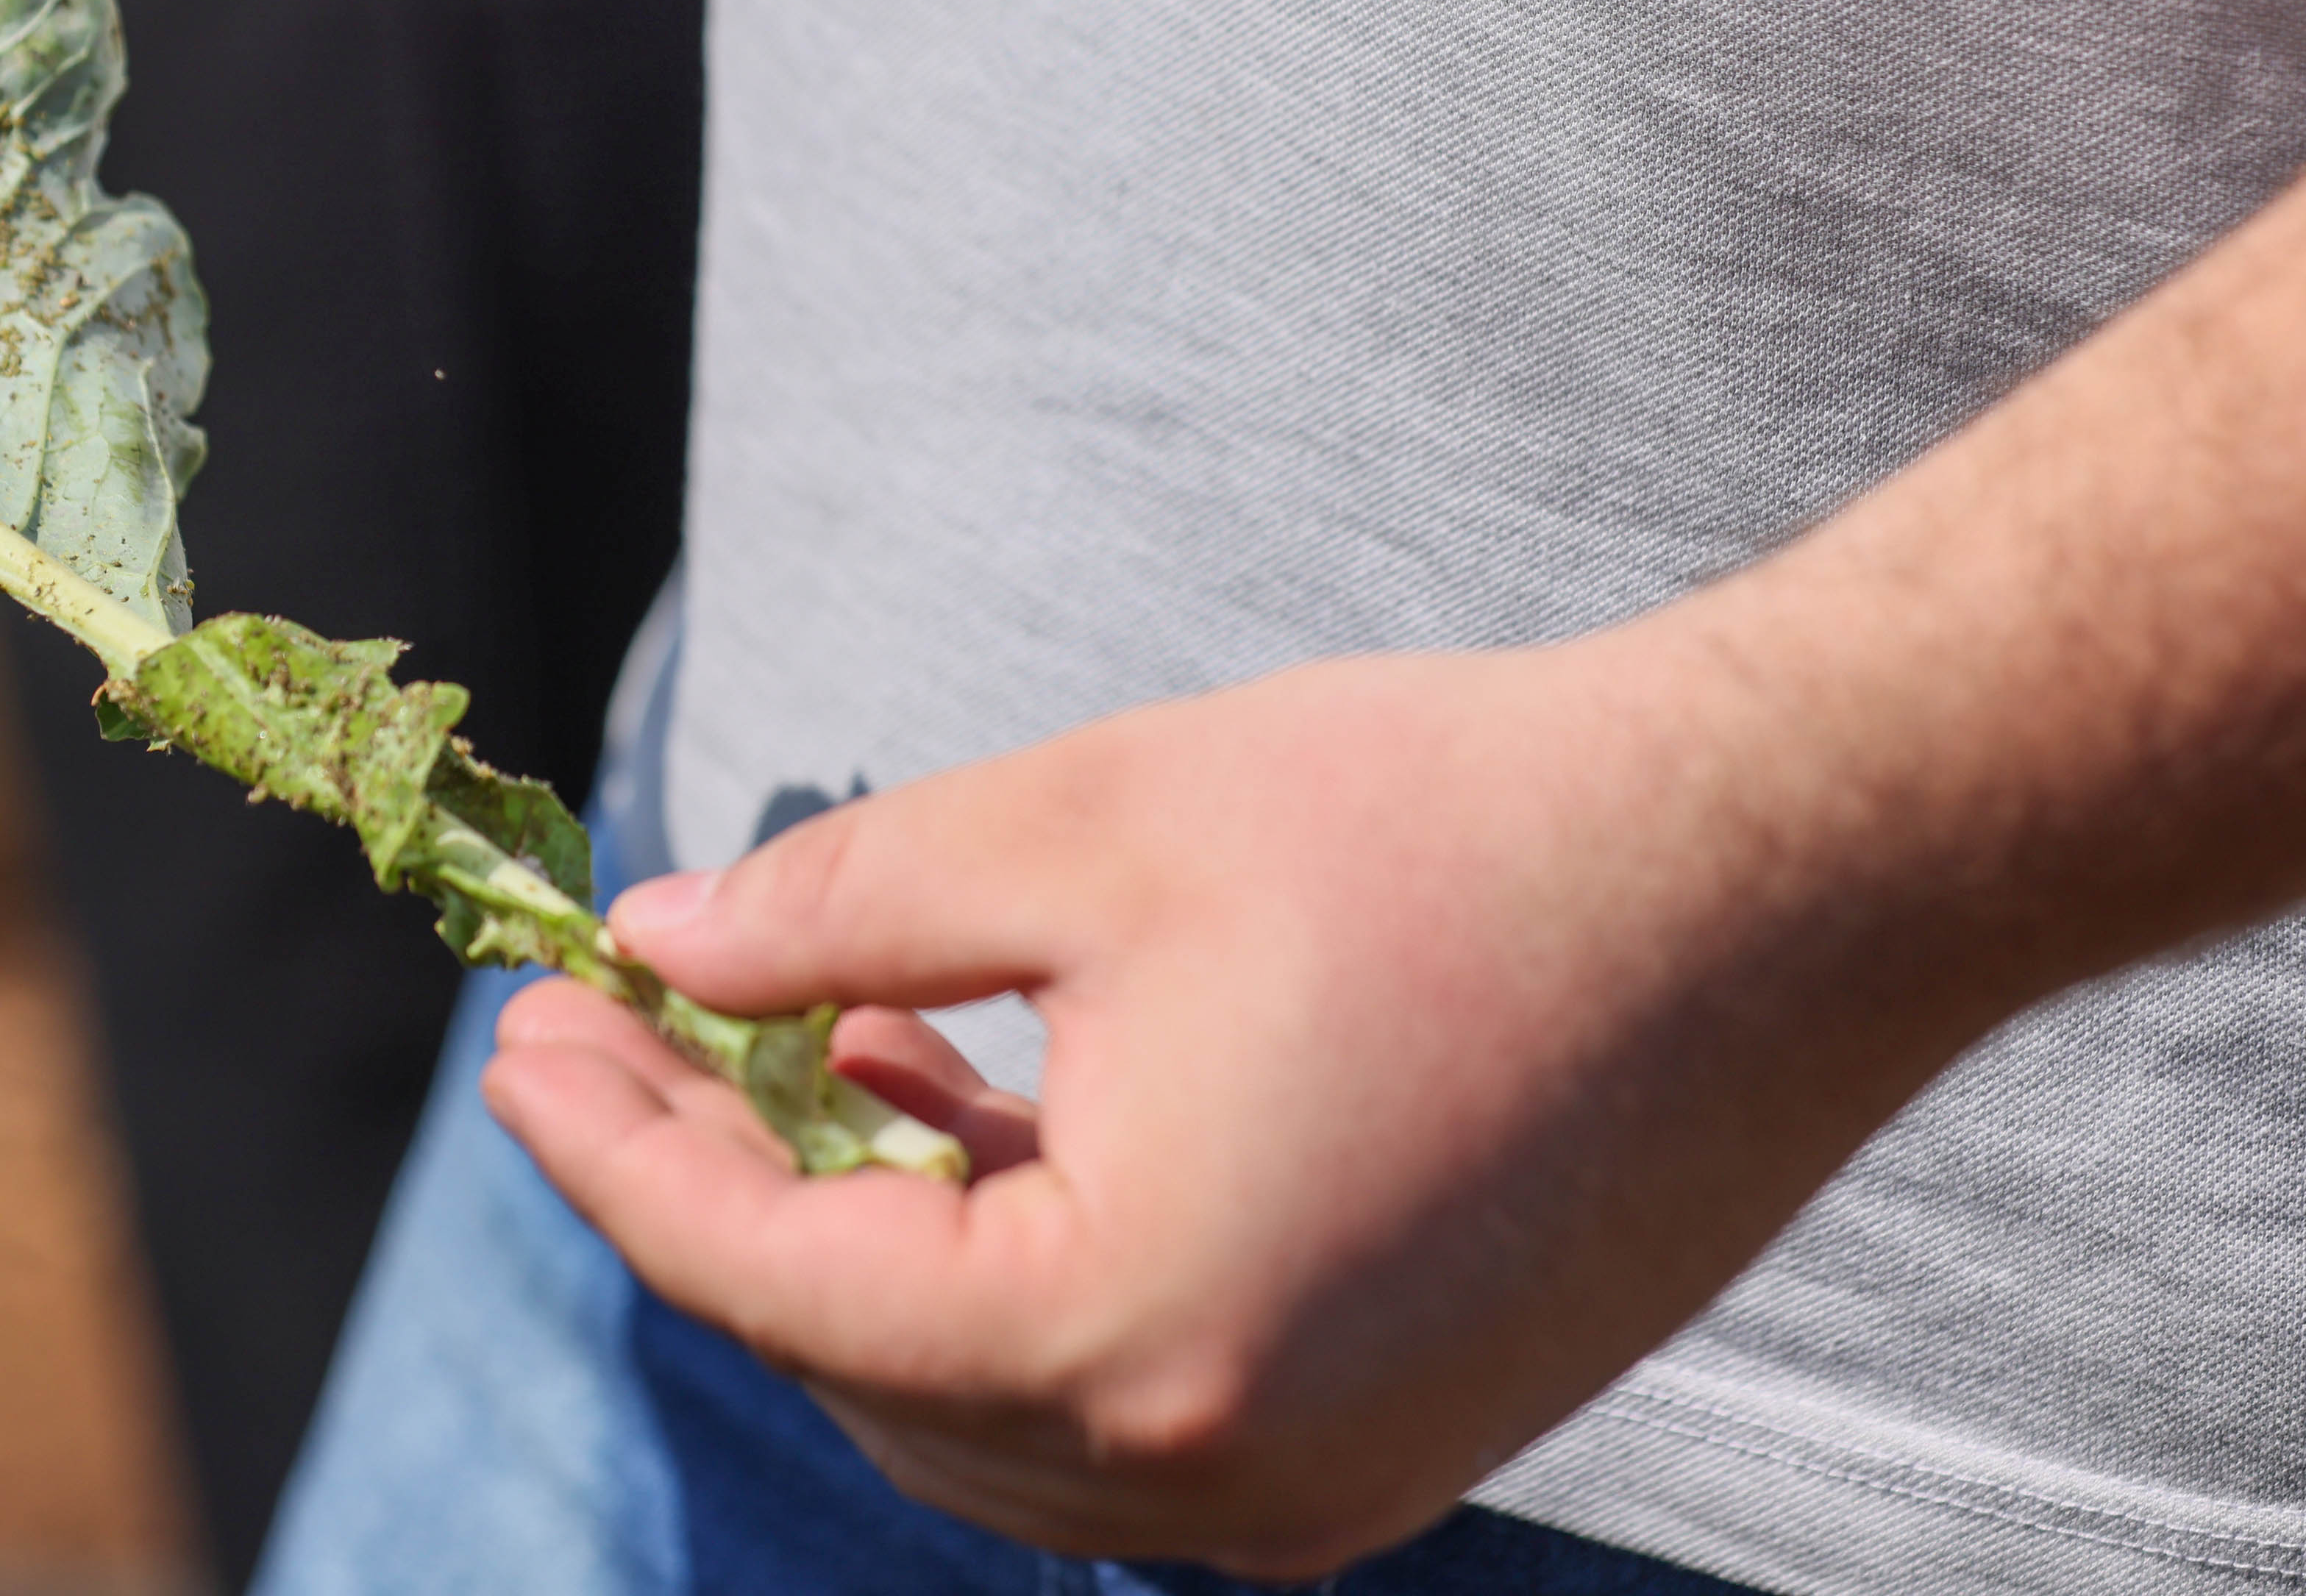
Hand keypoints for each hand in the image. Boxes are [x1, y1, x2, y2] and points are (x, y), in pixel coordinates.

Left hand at [485, 625, 1999, 1577]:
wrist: (1783, 875)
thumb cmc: (1441, 824)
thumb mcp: (1084, 831)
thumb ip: (840, 917)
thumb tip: (663, 949)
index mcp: (1127, 1341)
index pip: (776, 1285)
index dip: (622, 1153)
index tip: (522, 1037)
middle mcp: (1226, 1472)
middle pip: (873, 1370)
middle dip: (729, 1200)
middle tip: (626, 1033)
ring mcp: (1326, 1480)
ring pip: (994, 1398)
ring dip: (872, 1235)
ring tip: (790, 1050)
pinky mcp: (1400, 1428)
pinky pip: (1129, 1387)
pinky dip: (1017, 1262)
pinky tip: (964, 1099)